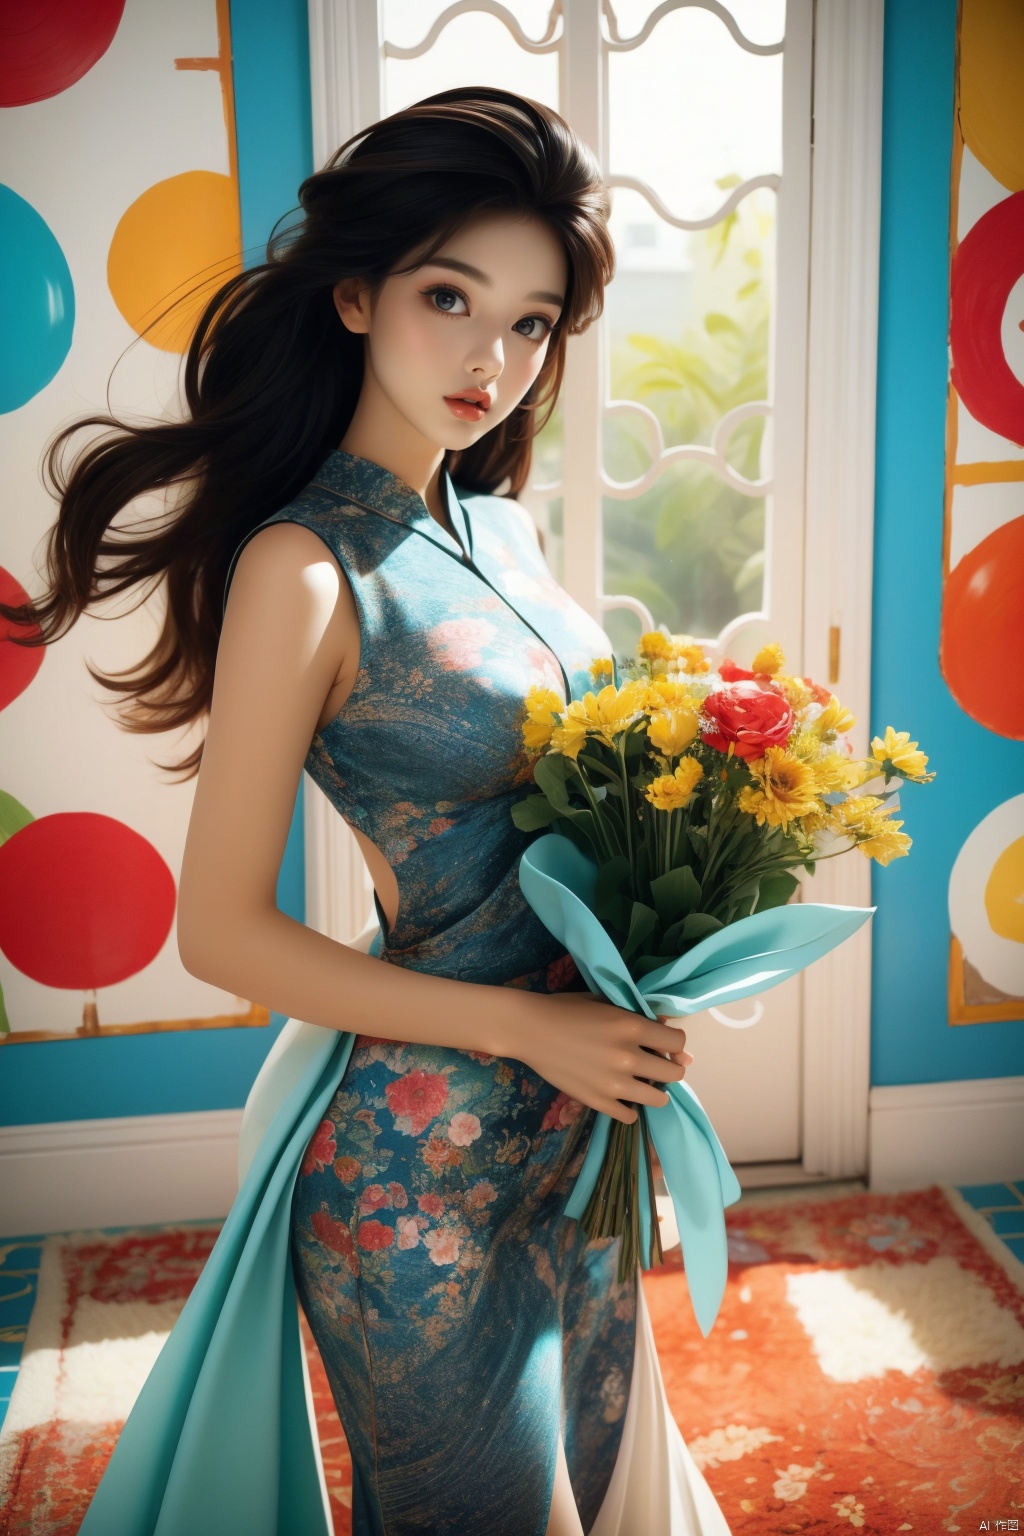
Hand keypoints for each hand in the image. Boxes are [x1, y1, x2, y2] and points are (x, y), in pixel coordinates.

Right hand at [507, 991, 693, 1125]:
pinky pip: (630, 1116)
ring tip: (641, 1083)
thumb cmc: (567, 1009)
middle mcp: (628, 1057)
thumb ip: (638, 1017)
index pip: (678, 1043)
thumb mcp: (606, 1002)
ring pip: (659, 1099)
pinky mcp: (598, 1101)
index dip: (674, 1043)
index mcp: (632, 1026)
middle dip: (670, 1068)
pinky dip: (630, 1108)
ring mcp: (613, 1083)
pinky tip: (621, 1096)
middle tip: (656, 1066)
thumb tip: (667, 1034)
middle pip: (674, 1074)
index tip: (664, 1045)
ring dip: (655, 1090)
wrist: (529, 1029)